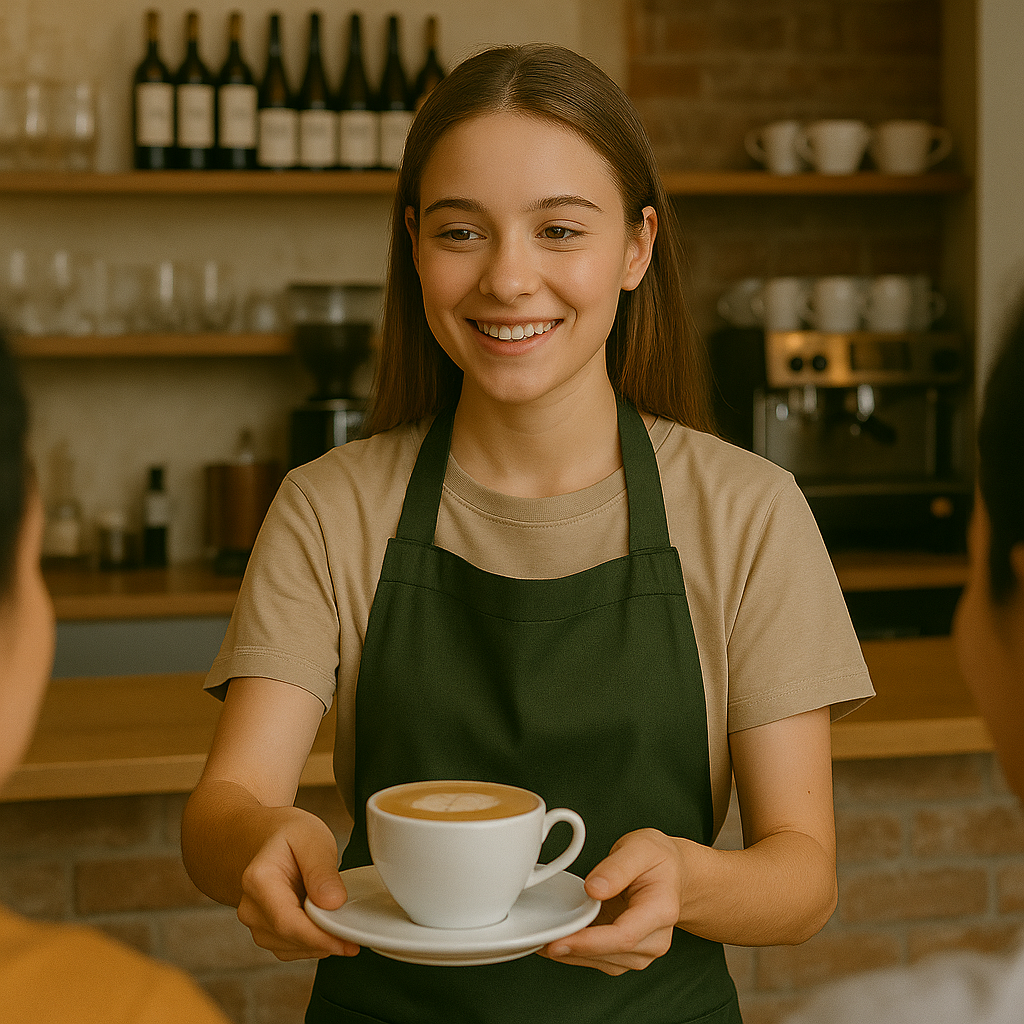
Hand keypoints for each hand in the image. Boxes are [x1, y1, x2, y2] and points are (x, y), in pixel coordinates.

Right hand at [236, 808, 359, 960]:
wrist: (267, 837)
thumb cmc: (289, 835)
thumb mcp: (312, 838)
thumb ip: (322, 869)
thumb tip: (333, 902)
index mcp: (258, 879)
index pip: (287, 921)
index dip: (318, 937)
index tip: (347, 942)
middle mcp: (250, 906)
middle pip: (289, 937)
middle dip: (324, 941)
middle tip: (354, 937)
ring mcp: (255, 922)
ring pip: (290, 948)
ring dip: (318, 944)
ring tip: (339, 923)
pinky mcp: (264, 931)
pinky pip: (289, 948)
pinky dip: (310, 943)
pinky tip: (324, 926)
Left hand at [541, 828, 684, 975]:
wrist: (672, 872)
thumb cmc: (657, 859)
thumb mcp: (639, 848)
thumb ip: (617, 867)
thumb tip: (593, 889)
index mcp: (662, 910)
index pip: (625, 935)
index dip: (590, 942)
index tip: (560, 940)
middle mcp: (657, 938)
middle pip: (613, 954)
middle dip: (575, 950)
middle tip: (539, 939)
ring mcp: (645, 949)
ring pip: (606, 963)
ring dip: (574, 955)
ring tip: (543, 940)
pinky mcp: (631, 953)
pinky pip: (603, 960)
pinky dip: (579, 954)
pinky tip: (559, 941)